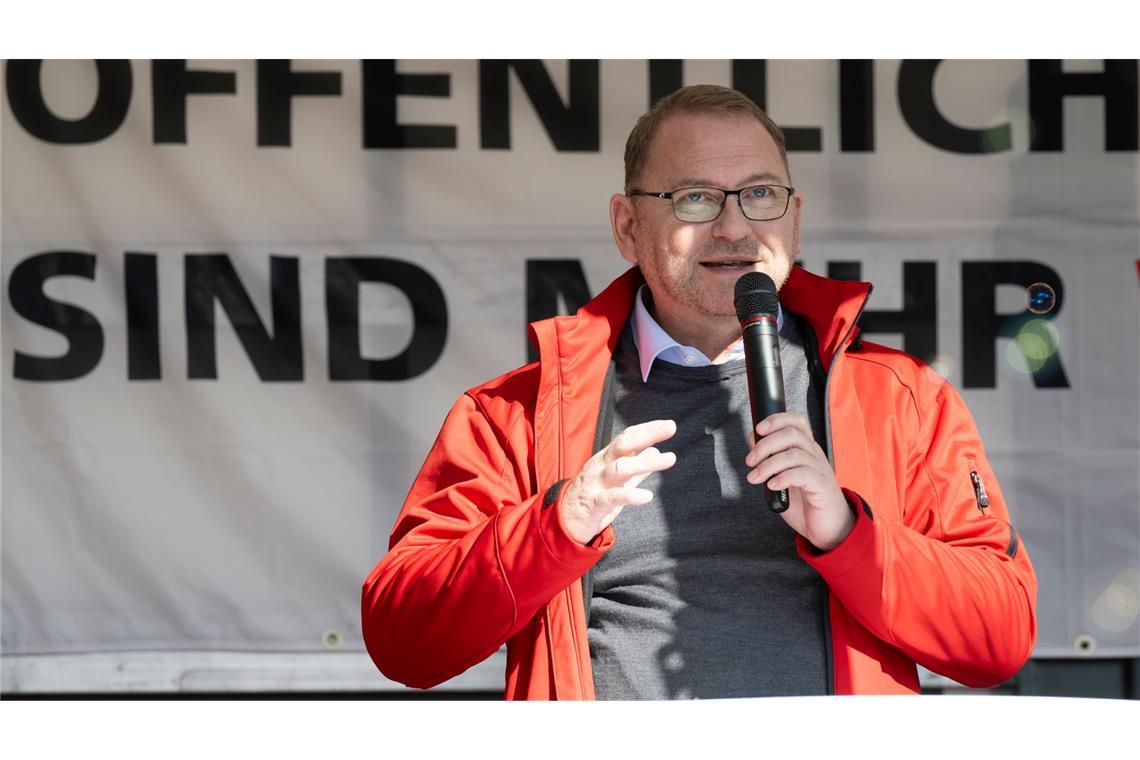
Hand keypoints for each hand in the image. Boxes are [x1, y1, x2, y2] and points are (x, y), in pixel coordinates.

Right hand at [560, 419, 677, 543]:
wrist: (564, 521)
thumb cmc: (593, 497)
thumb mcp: (618, 480)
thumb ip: (637, 467)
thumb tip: (656, 451)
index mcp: (606, 459)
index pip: (626, 438)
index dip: (647, 429)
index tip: (668, 425)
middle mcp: (601, 466)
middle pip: (623, 445)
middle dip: (647, 435)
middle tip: (670, 427)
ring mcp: (596, 484)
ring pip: (620, 468)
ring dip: (645, 462)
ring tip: (669, 459)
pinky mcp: (594, 504)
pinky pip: (612, 497)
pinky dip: (630, 496)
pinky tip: (647, 496)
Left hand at [745, 412, 853, 550]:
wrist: (828, 528)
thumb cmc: (805, 503)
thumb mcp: (783, 478)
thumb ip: (770, 460)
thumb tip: (753, 439)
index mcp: (806, 450)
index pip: (797, 422)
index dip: (777, 420)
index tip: (758, 429)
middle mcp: (815, 455)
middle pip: (792, 434)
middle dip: (766, 444)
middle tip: (750, 461)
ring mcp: (820, 470)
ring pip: (794, 454)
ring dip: (768, 464)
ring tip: (755, 477)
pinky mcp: (822, 486)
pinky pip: (802, 474)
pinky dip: (783, 477)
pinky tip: (772, 486)